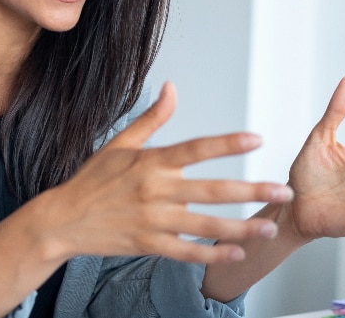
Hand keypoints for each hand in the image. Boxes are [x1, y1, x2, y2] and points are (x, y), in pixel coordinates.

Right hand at [37, 81, 293, 263]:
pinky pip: (187, 252)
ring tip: (267, 227)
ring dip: (240, 228)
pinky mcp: (149, 245)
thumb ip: (152, 119)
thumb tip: (171, 88)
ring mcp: (153, 221)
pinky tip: (235, 253)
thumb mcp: (119, 144)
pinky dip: (212, 255)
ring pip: (205, 226)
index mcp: (151, 162)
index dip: (227, 144)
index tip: (256, 140)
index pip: (196, 149)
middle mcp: (155, 191)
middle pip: (212, 190)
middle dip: (251, 191)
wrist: (62, 220)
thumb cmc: (92, 181)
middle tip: (282, 191)